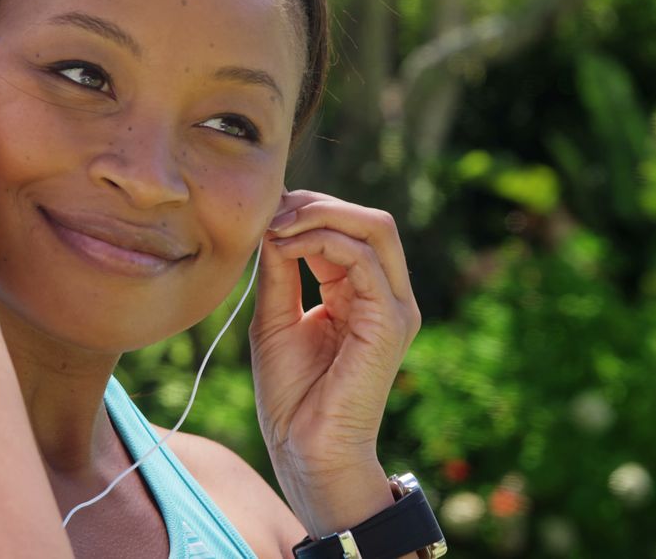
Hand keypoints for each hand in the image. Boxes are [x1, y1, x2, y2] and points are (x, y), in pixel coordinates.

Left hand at [249, 190, 420, 533]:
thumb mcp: (275, 318)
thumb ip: (280, 270)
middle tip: (269, 211)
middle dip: (315, 204)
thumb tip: (272, 222)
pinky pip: (363, 257)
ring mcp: (393, 307)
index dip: (306, 210)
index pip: (347, 229)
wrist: (305, 450)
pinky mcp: (390, 321)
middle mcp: (385, 295)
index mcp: (361, 293)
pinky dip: (320, 241)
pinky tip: (283, 247)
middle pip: (368, 219)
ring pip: (374, 227)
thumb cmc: (291, 395)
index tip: (262, 212)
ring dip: (318, 216)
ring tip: (274, 227)